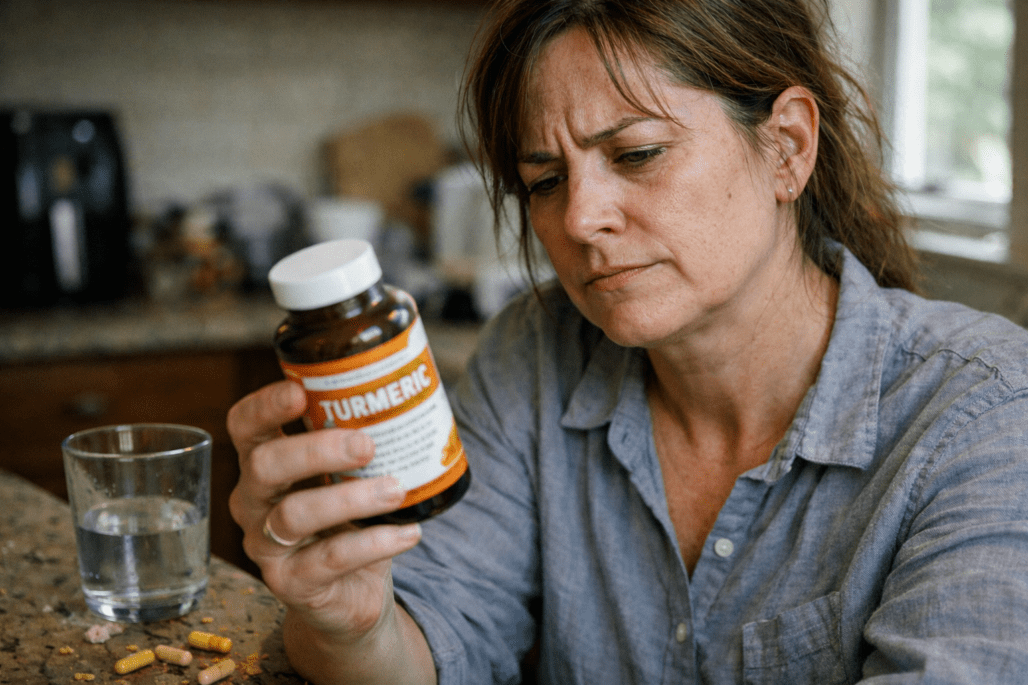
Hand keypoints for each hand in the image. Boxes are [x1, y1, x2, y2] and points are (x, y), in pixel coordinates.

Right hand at [226, 380, 422, 641]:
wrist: (351, 594)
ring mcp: (266, 546)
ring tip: (396, 490)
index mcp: (263, 464)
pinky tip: (409, 533)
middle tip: (366, 445)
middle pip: (264, 466)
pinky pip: (330, 559)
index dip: (264, 406)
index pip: (245, 426)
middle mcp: (253, 503)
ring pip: (294, 514)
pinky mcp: (291, 583)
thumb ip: (359, 442)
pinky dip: (374, 543)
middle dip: (315, 449)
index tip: (300, 392)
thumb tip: (405, 396)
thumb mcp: (347, 478)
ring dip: (350, 498)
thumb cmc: (348, 521)